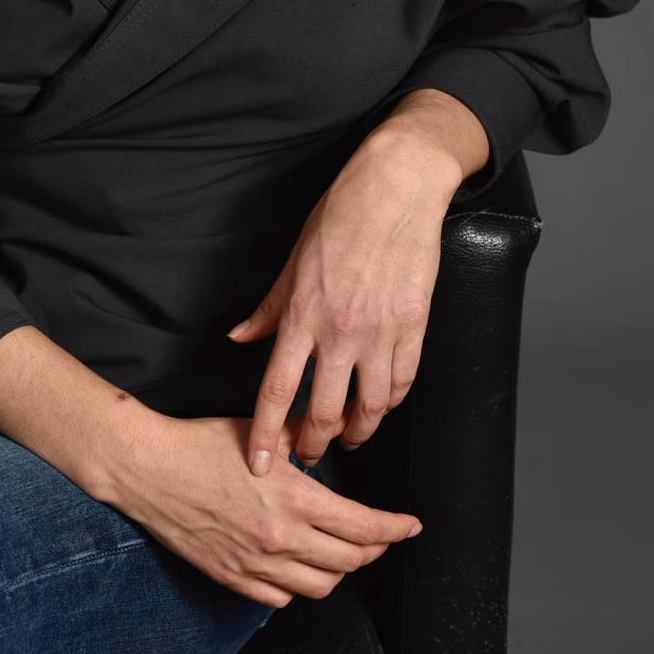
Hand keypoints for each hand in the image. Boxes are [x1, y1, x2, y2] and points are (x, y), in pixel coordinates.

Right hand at [99, 412, 421, 608]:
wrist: (150, 470)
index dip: (395, 529)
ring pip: (320, 587)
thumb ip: (298, 433)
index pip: (363, 526)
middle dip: (375, 550)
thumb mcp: (259, 431)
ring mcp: (257, 564)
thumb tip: (325, 424)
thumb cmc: (199, 445)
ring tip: (342, 552)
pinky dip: (298, 586)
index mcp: (293, 497)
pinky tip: (298, 566)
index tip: (409, 526)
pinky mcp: (234, 579)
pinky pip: (282, 599)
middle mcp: (281, 537)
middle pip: (350, 562)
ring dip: (339, 571)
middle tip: (382, 537)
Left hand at [226, 127, 455, 473]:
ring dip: (356, 434)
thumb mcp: (293, 260)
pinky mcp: (414, 326)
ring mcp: (381, 332)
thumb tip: (239, 337)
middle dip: (312, 445)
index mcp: (303, 314)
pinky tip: (379, 407)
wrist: (397, 189)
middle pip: (324, 413)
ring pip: (369, 409)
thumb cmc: (341, 216)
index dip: (267, 435)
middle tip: (307, 457)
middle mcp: (340, 331)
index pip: (278, 390)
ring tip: (348, 441)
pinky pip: (402, 382)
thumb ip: (269, 308)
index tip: (261, 464)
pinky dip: (388, 404)